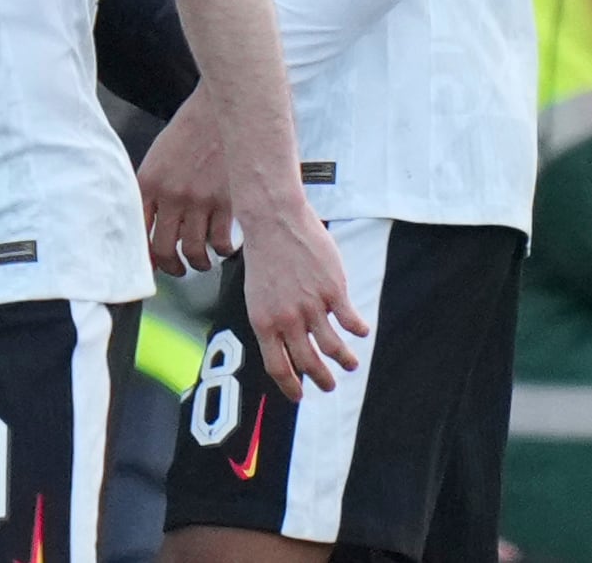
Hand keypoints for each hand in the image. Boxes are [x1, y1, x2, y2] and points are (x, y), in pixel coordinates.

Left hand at [137, 93, 234, 275]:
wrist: (223, 111)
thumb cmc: (191, 129)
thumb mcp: (160, 155)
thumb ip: (154, 186)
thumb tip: (154, 218)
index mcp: (148, 183)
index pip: (137, 230)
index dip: (143, 254)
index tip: (150, 263)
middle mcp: (171, 196)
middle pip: (164, 248)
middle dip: (170, 266)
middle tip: (177, 269)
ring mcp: (199, 201)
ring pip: (194, 251)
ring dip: (197, 263)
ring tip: (201, 262)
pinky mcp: (227, 203)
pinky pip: (222, 242)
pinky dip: (223, 251)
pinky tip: (224, 248)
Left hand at [236, 198, 369, 400]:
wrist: (273, 221)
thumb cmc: (264, 257)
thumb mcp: (257, 294)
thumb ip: (272, 320)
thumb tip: (285, 345)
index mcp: (263, 321)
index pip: (277, 366)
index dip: (289, 386)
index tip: (298, 397)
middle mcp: (287, 319)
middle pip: (309, 363)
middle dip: (321, 379)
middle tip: (330, 386)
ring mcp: (311, 306)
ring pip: (334, 348)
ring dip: (345, 360)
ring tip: (351, 363)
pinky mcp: (333, 291)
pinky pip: (351, 322)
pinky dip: (359, 330)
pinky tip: (361, 331)